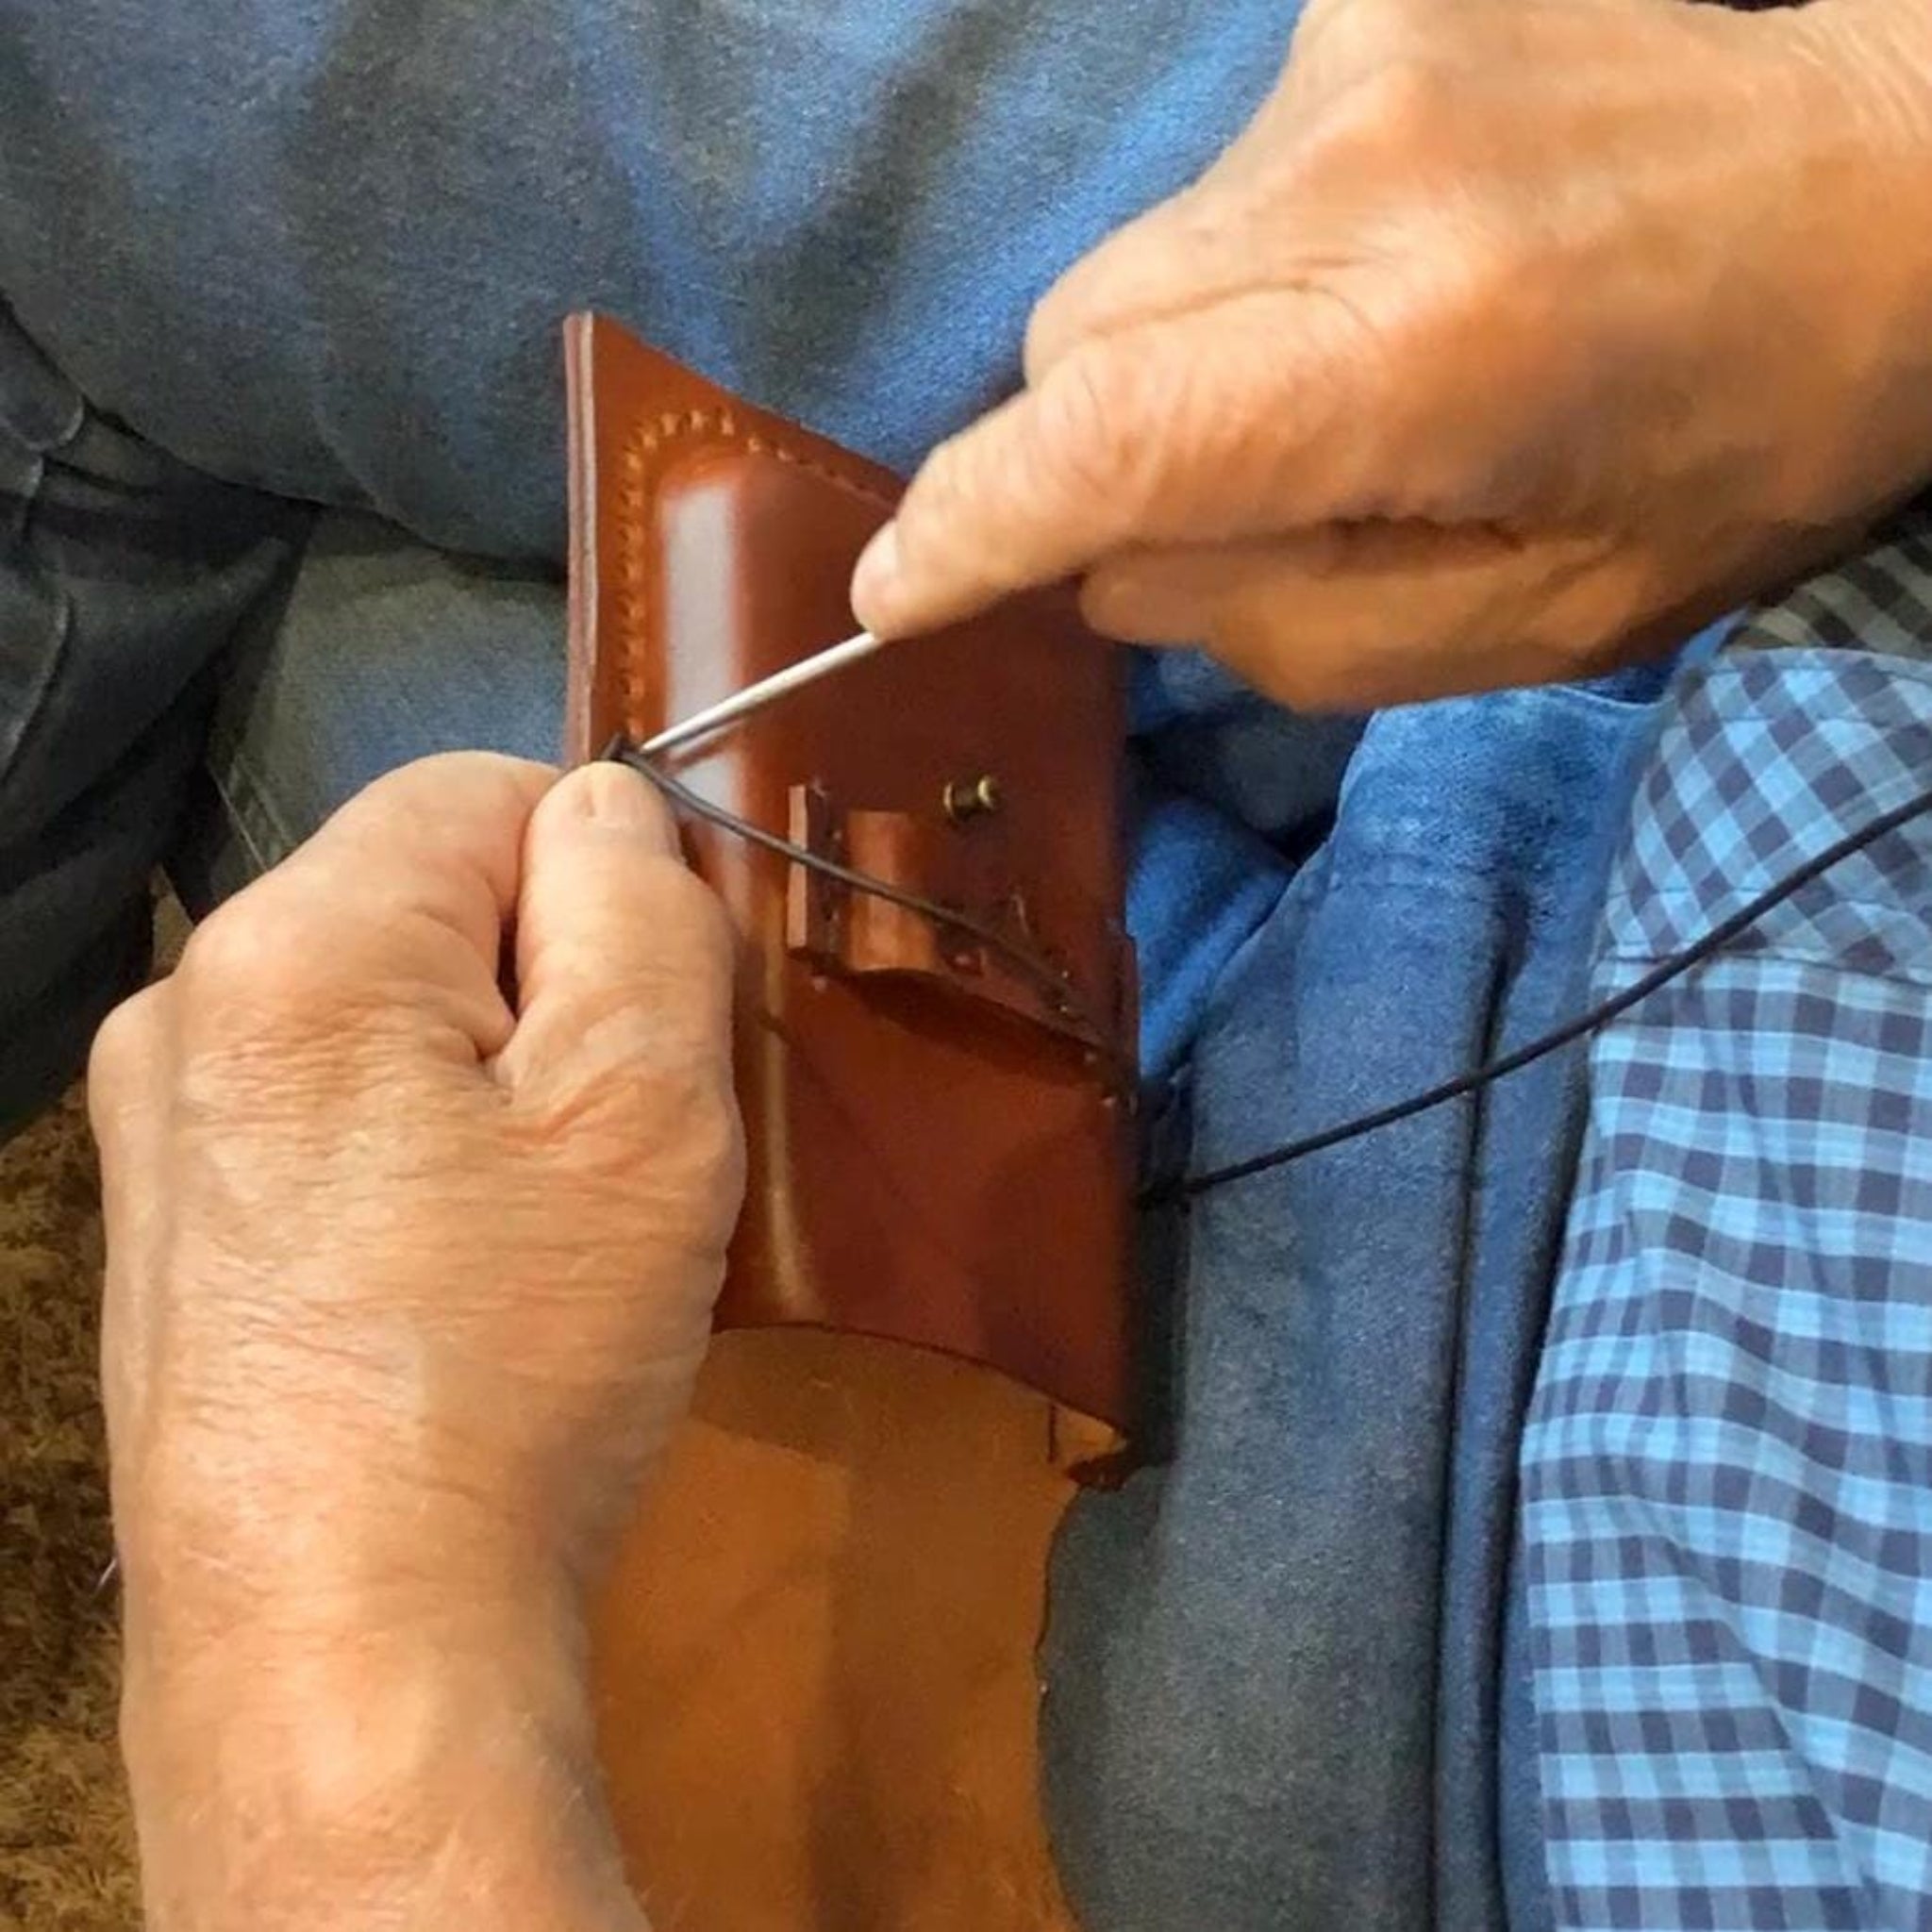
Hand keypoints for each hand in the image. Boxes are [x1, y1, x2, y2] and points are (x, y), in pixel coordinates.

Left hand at [90, 754, 741, 1928]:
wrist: (347, 1642)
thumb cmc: (518, 1360)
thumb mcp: (645, 1111)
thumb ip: (639, 910)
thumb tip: (608, 811)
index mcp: (297, 942)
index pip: (486, 790)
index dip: (606, 878)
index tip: (659, 1024)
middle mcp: (190, 1004)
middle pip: (428, 907)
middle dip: (550, 989)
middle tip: (619, 1146)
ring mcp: (158, 1128)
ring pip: (387, 1020)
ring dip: (492, 1083)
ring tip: (547, 1230)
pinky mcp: (170, 1231)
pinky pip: (331, 1119)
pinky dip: (418, 1159)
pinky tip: (462, 1280)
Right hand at [852, 0, 1931, 708]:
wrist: (1900, 187)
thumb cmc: (1736, 447)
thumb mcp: (1529, 623)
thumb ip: (1284, 625)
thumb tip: (1105, 569)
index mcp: (1419, 353)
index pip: (1104, 430)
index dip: (970, 521)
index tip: (893, 594)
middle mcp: (1360, 171)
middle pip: (1076, 334)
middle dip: (1094, 447)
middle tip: (1219, 498)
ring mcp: (1357, 50)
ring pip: (1130, 255)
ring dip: (1178, 351)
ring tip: (1344, 370)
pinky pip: (1213, 178)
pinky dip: (1248, 260)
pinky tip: (1382, 267)